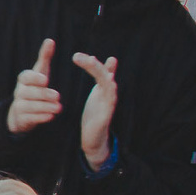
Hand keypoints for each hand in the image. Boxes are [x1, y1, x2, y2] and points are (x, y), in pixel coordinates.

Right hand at [6, 38, 61, 134]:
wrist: (20, 112)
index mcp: (24, 80)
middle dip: (42, 94)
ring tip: (58, 107)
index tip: (46, 79)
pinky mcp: (22, 119)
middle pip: (28, 92)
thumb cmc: (34, 88)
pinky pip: (29, 118)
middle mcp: (19, 92)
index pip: (25, 76)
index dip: (34, 78)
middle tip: (57, 96)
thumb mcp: (40, 73)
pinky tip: (51, 116)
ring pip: (29, 106)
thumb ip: (44, 57)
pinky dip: (40, 117)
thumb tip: (50, 40)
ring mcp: (19, 106)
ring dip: (44, 106)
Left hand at [71, 51, 118, 170]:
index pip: (102, 73)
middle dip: (97, 66)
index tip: (86, 56)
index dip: (97, 64)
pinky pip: (109, 105)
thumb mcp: (97, 93)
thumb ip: (100, 78)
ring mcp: (109, 107)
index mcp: (103, 90)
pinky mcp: (106, 118)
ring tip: (93, 65)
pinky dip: (109, 95)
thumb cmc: (95, 114)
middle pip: (106, 77)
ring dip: (104, 76)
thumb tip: (102, 58)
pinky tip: (107, 86)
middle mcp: (108, 96)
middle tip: (85, 57)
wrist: (94, 138)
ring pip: (110, 88)